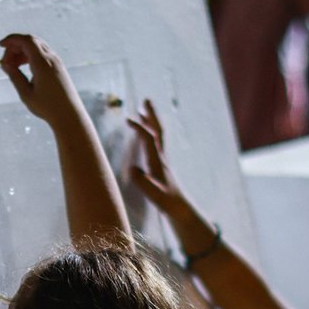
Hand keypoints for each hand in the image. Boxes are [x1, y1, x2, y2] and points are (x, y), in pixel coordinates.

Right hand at [0, 33, 82, 127]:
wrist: (69, 115)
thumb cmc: (47, 107)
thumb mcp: (26, 93)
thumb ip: (15, 76)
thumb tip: (5, 65)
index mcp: (42, 63)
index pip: (26, 41)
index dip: (12, 40)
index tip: (0, 45)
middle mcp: (51, 58)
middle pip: (31, 41)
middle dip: (15, 46)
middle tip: (6, 63)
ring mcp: (56, 61)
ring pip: (37, 46)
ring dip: (23, 52)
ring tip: (13, 67)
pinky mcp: (58, 67)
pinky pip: (42, 53)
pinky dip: (31, 56)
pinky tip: (24, 67)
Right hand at [127, 99, 187, 216]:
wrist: (179, 208)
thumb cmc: (166, 202)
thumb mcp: (154, 195)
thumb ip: (143, 183)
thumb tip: (132, 169)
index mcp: (158, 161)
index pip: (149, 138)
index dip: (140, 128)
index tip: (128, 120)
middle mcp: (161, 157)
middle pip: (158, 130)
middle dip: (151, 115)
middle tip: (146, 100)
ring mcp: (162, 159)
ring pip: (157, 135)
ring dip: (151, 122)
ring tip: (142, 111)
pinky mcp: (161, 164)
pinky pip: (155, 143)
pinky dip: (149, 134)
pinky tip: (144, 134)